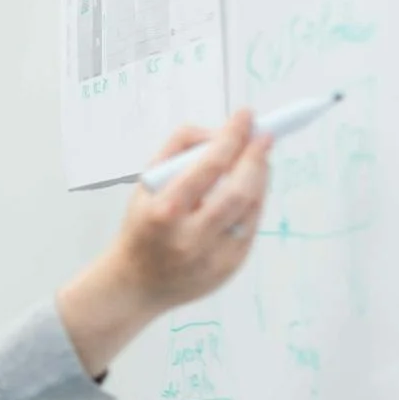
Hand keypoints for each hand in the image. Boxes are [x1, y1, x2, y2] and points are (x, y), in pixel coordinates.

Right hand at [58, 109, 273, 377]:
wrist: (134, 284)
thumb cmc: (142, 226)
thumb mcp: (144, 186)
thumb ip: (176, 151)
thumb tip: (217, 132)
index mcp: (164, 212)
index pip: (208, 167)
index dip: (232, 137)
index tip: (245, 116)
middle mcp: (190, 237)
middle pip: (239, 190)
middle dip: (256, 158)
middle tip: (264, 136)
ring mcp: (213, 256)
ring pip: (252, 208)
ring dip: (261, 178)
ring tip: (258, 159)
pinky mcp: (229, 268)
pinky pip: (251, 227)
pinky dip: (254, 203)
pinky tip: (250, 189)